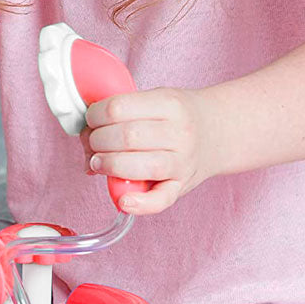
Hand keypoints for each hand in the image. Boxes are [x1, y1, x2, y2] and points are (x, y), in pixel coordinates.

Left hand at [81, 88, 218, 215]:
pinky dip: (139, 203)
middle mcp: (179, 133)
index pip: (118, 108)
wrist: (218, 130)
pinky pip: (160, 200)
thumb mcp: (156, 100)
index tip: (91, 120)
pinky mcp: (182, 186)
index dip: (95, 116)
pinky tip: (122, 199)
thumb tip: (85, 142)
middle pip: (126, 137)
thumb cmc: (178, 116)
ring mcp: (182, 161)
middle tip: (93, 143)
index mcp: (169, 104)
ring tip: (99, 162)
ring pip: (138, 166)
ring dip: (108, 165)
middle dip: (97, 141)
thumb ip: (123, 114)